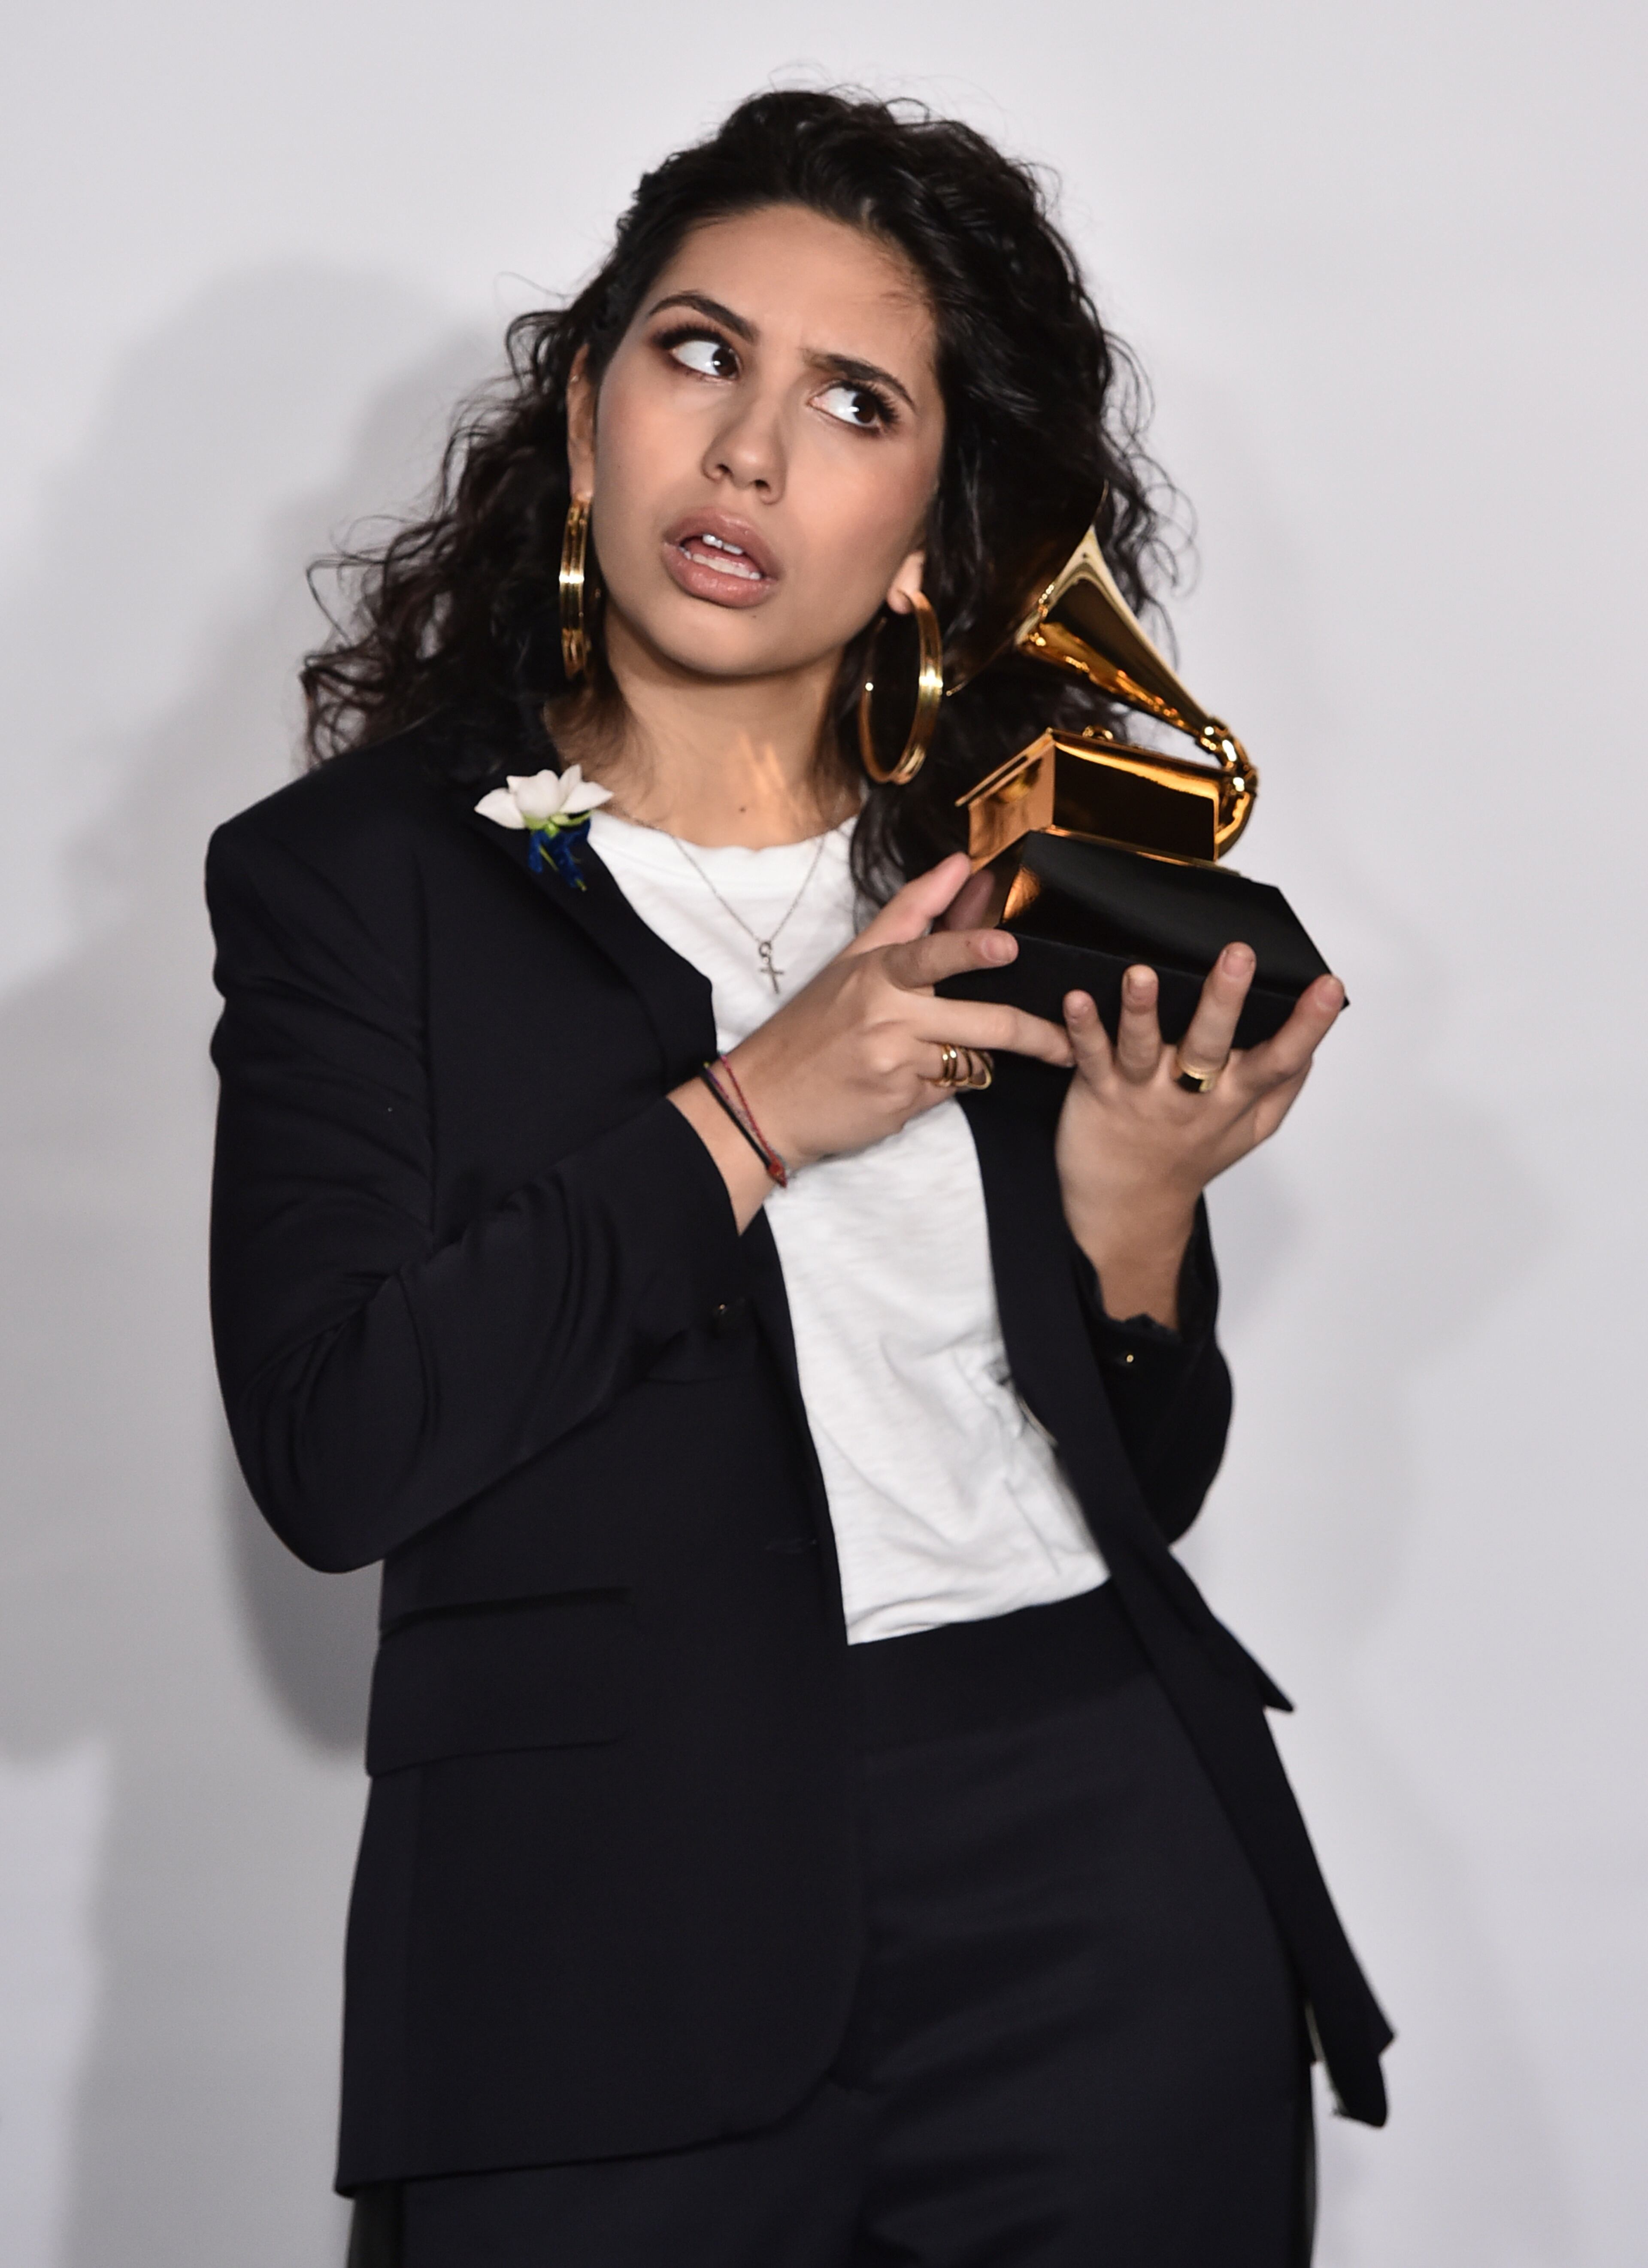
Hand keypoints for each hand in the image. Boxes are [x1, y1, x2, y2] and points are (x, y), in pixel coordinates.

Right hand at [671, 854, 1072, 1225]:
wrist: (766, 1101)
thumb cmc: (813, 1025)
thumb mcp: (854, 962)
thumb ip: (912, 912)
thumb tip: (961, 863)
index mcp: (876, 974)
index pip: (929, 954)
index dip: (970, 948)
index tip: (1007, 946)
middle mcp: (888, 1017)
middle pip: (983, 1024)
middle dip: (1035, 1035)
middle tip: (1067, 1043)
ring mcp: (896, 1066)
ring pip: (973, 1061)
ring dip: (974, 1060)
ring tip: (944, 1057)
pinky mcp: (901, 1107)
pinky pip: (948, 1093)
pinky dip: (943, 1086)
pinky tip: (908, 1083)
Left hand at [1055, 944, 1345, 1324]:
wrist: (1127, 1210)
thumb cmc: (1189, 1157)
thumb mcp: (1249, 1131)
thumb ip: (1281, 1088)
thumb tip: (1312, 1043)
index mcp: (1234, 1098)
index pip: (1280, 1060)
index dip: (1309, 1025)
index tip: (1329, 986)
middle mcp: (1191, 1095)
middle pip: (1211, 1046)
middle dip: (1226, 1000)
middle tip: (1238, 956)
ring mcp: (1142, 1094)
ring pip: (1144, 1048)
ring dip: (1141, 1010)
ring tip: (1142, 974)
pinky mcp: (1098, 1093)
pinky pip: (1090, 1058)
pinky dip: (1083, 1029)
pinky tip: (1077, 1000)